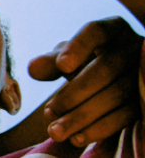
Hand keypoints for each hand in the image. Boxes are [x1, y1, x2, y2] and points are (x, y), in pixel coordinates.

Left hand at [28, 16, 141, 146]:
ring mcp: (142, 74)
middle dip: (74, 93)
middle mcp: (132, 48)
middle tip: (49, 111)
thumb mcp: (67, 56)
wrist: (113, 76)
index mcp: (111, 29)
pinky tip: (76, 138)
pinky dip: (99, 128)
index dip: (78, 48)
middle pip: (105, 69)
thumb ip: (50, 61)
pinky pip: (125, 116)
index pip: (95, 31)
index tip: (61, 67)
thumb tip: (32, 69)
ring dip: (83, 115)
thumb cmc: (85, 60)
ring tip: (56, 130)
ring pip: (116, 95)